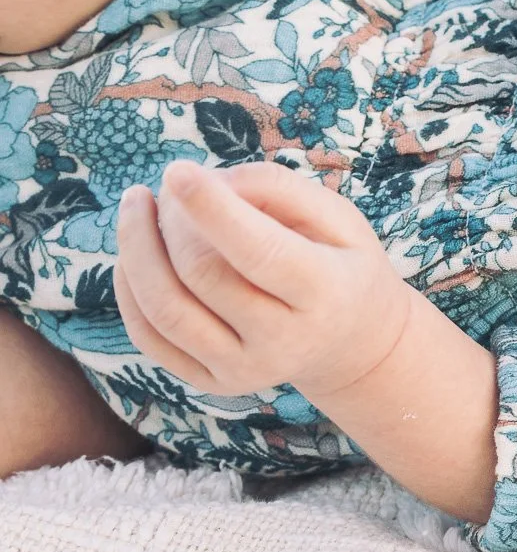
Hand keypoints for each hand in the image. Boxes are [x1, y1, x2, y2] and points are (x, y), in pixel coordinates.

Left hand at [113, 160, 412, 400]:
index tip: (178, 169)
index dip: (212, 209)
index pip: (258, 252)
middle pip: (202, 275)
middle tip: (170, 183)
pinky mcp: (212, 382)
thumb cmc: (342, 264)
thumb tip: (206, 182)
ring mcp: (244, 369)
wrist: (351, 343)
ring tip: (137, 205)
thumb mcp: (339, 216)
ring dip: (137, 250)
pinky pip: (150, 337)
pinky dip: (130, 288)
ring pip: (164, 310)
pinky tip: (134, 252)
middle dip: (172, 220)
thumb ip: (278, 189)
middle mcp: (283, 341)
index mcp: (324, 293)